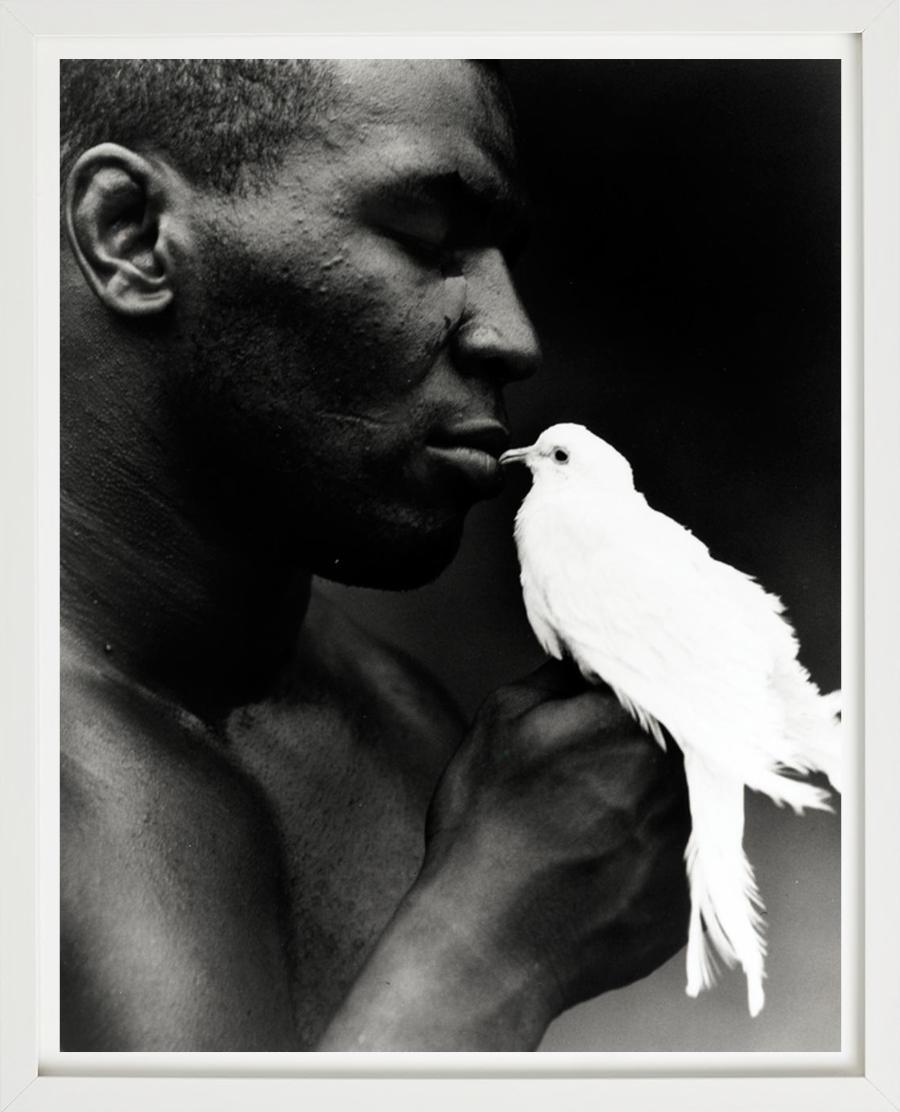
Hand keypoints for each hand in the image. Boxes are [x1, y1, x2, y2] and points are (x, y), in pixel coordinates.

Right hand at [420, 658, 691, 1020]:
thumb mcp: (501, 721)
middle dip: (640, 740)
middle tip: (589, 760)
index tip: (608, 697)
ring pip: (680, 796)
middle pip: (676, 739)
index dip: (631, 687)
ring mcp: (686, 847)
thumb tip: (589, 664)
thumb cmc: (485, 826)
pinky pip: (673, 855)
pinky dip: (642, 850)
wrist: (485, 945)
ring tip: (589, 814)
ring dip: (646, 794)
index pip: (657, 681)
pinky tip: (595, 860)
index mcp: (634, 728)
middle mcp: (677, 783)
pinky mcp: (683, 901)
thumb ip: (558, 678)